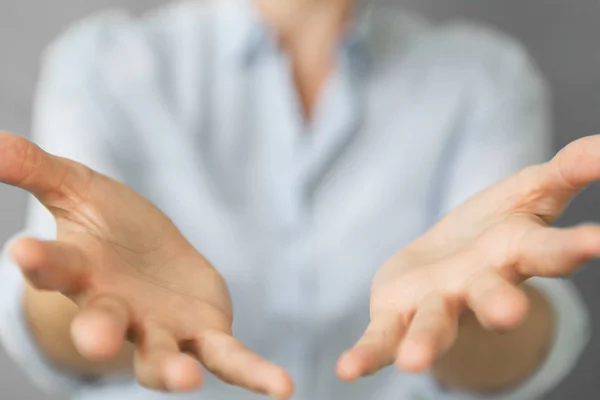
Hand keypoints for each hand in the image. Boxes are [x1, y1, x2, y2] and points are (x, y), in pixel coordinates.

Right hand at [0, 132, 292, 398]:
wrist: (153, 257)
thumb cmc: (110, 226)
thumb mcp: (78, 190)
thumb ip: (37, 170)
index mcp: (83, 272)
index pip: (56, 267)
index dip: (40, 260)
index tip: (19, 250)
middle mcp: (116, 308)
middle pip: (103, 322)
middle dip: (99, 332)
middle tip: (94, 340)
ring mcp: (160, 328)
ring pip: (160, 355)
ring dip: (169, 369)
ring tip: (184, 380)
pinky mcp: (204, 334)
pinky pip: (228, 358)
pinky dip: (252, 374)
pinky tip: (281, 388)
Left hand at [337, 134, 599, 380]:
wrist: (447, 266)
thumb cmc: (494, 231)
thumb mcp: (530, 193)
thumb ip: (568, 170)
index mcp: (514, 252)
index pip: (549, 250)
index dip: (573, 246)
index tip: (599, 242)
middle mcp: (479, 284)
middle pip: (491, 295)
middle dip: (500, 304)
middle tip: (510, 313)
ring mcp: (438, 303)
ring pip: (436, 323)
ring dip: (427, 341)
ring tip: (415, 363)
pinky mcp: (397, 314)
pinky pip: (382, 337)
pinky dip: (367, 355)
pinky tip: (346, 371)